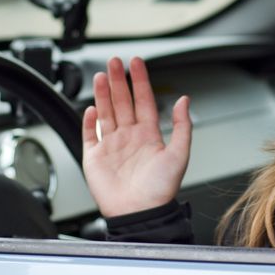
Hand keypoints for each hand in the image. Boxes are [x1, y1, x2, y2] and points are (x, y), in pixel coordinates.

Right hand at [82, 56, 191, 217]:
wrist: (140, 213)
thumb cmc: (161, 189)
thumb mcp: (179, 154)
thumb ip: (182, 125)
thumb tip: (185, 100)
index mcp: (149, 135)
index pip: (143, 100)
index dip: (140, 81)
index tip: (137, 63)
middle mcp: (130, 137)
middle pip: (122, 102)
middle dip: (118, 81)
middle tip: (115, 61)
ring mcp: (112, 146)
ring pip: (106, 113)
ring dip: (103, 94)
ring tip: (102, 75)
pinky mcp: (95, 157)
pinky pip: (90, 135)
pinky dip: (90, 121)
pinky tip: (91, 107)